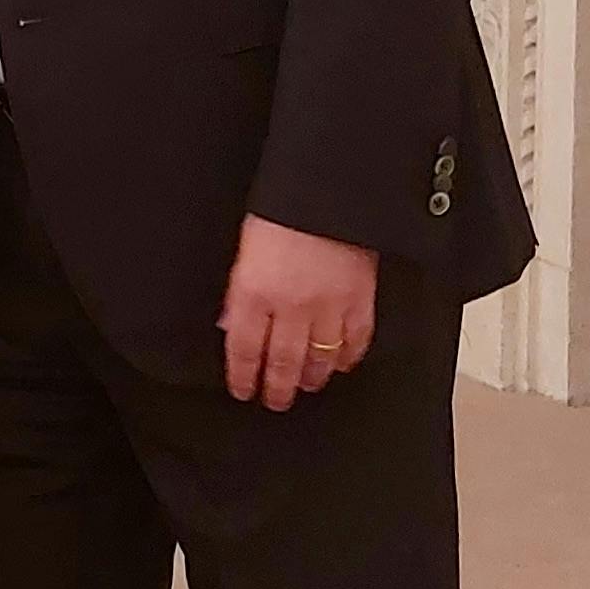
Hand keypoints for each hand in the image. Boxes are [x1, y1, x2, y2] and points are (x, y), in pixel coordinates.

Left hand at [220, 214, 378, 410]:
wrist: (328, 187)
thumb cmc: (281, 210)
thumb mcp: (243, 249)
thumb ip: (238, 291)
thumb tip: (230, 323)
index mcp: (254, 292)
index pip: (243, 349)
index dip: (243, 376)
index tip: (243, 390)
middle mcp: (290, 306)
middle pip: (282, 362)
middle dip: (277, 388)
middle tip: (275, 401)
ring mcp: (327, 306)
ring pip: (319, 358)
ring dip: (310, 377)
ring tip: (306, 385)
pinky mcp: (359, 299)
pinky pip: (355, 341)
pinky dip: (348, 357)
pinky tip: (342, 364)